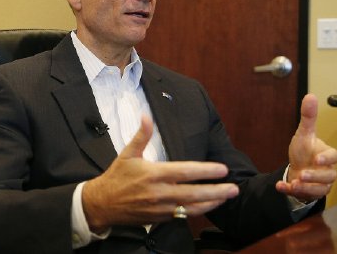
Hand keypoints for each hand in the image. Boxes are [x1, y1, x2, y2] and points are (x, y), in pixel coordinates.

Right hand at [82, 115, 238, 232]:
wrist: (102, 204)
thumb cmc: (116, 178)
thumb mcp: (127, 153)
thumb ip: (142, 135)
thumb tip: (146, 116)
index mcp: (154, 174)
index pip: (185, 172)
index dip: (205, 171)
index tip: (221, 169)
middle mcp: (160, 193)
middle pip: (194, 193)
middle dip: (217, 191)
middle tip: (234, 188)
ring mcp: (161, 208)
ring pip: (192, 208)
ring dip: (211, 203)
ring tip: (226, 197)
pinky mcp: (160, 219)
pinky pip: (183, 216)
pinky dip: (198, 211)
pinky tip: (208, 205)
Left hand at [276, 94, 336, 201]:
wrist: (297, 169)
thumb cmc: (304, 151)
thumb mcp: (304, 133)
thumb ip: (308, 117)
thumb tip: (310, 95)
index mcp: (326, 155)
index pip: (333, 157)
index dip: (326, 158)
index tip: (316, 159)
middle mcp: (327, 171)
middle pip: (328, 177)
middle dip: (315, 177)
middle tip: (302, 175)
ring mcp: (320, 185)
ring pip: (319, 190)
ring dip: (306, 188)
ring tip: (294, 183)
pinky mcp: (309, 194)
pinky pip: (304, 196)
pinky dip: (291, 191)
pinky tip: (281, 187)